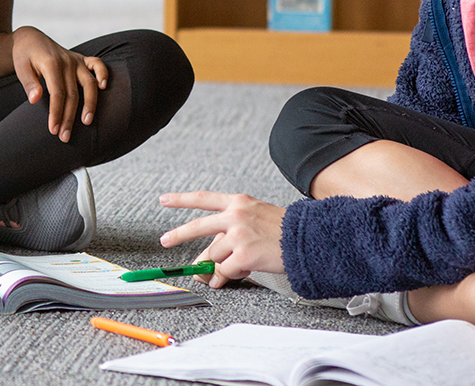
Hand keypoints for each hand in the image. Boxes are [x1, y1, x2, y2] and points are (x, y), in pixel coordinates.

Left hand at [11, 27, 108, 142]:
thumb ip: (28, 83)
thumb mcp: (20, 67)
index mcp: (51, 64)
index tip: (54, 130)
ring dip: (90, 104)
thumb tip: (35, 99)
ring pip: (88, 83)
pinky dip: (103, 73)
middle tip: (65, 137)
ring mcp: (76, 60)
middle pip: (72, 94)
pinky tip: (104, 88)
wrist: (30, 38)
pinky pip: (97, 64)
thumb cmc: (24, 55)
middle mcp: (67, 61)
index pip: (57, 93)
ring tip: (87, 123)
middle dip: (69, 117)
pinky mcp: (81, 59)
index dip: (56, 113)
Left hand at [159, 191, 285, 287]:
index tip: (165, 199)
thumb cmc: (284, 230)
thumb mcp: (255, 220)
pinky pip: (226, 270)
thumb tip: (207, 261)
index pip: (204, 198)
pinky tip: (244, 270)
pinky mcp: (244, 255)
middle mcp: (236, 215)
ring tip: (238, 265)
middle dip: (178, 235)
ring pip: (215, 255)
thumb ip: (229, 234)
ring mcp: (239, 235)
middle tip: (164, 240)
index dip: (182, 199)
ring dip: (220, 266)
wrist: (309, 239)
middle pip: (198, 227)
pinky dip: (231, 275)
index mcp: (238, 202)